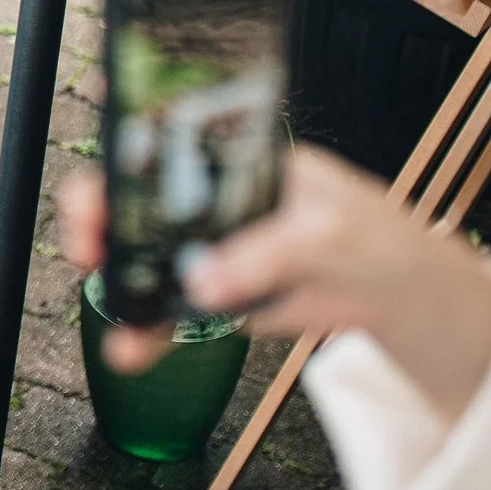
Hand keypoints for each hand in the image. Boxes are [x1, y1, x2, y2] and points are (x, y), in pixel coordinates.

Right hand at [60, 146, 490, 414]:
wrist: (399, 295)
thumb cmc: (375, 237)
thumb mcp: (331, 233)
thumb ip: (270, 252)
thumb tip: (205, 281)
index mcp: (236, 159)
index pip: (165, 142)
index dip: (122, 154)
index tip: (102, 182)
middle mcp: (212, 197)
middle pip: (136, 199)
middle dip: (101, 220)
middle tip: (91, 248)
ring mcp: (211, 245)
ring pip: (144, 258)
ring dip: (118, 284)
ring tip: (113, 311)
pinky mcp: (215, 292)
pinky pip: (168, 310)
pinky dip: (146, 331)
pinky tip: (134, 347)